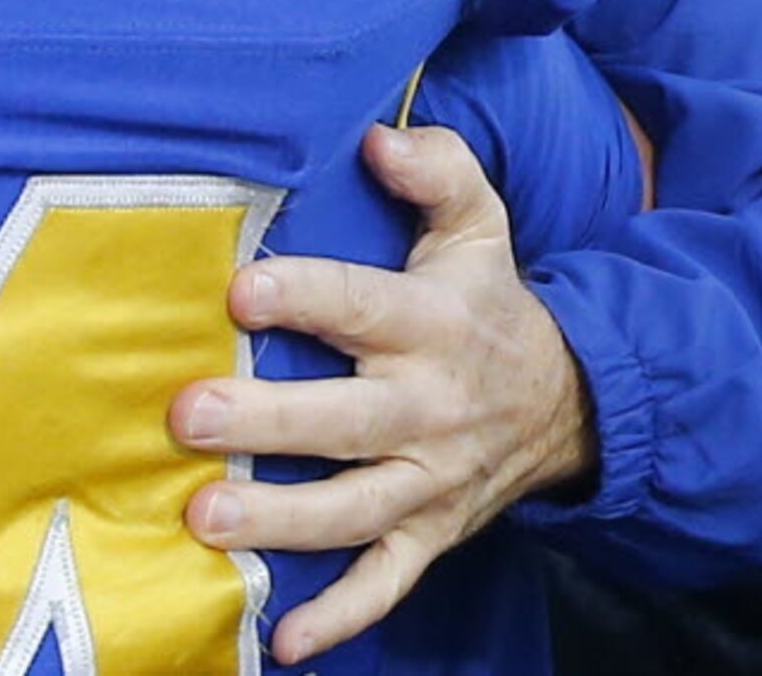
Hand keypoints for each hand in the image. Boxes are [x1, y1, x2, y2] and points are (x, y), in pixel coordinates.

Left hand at [167, 124, 594, 663]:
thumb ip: (436, 169)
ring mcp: (430, 480)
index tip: (240, 291)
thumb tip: (379, 136)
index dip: (303, 296)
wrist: (573, 400)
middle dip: (266, 419)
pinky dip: (339, 617)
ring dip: (280, 520)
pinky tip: (281, 640)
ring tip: (204, 518)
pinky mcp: (431, 534)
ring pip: (354, 509)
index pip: (361, 304)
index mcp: (432, 321)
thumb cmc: (489, 299)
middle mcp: (429, 406)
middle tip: (188, 414)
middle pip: (345, 418)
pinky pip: (386, 584)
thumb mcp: (480, 222)